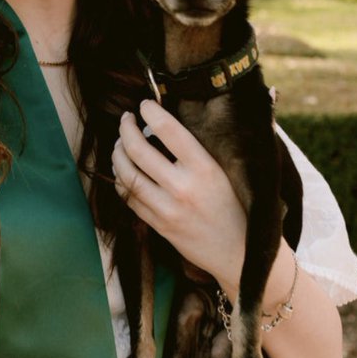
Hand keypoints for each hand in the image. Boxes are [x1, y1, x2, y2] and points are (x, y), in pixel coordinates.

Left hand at [111, 100, 246, 290]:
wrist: (239, 254)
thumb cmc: (237, 206)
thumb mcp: (226, 172)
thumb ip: (201, 149)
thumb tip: (173, 119)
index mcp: (205, 168)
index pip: (168, 130)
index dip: (151, 111)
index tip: (144, 104)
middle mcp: (183, 187)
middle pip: (138, 150)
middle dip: (125, 129)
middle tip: (125, 120)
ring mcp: (167, 208)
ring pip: (127, 173)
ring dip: (117, 153)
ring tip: (119, 144)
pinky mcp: (158, 224)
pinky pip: (128, 197)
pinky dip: (120, 179)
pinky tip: (123, 170)